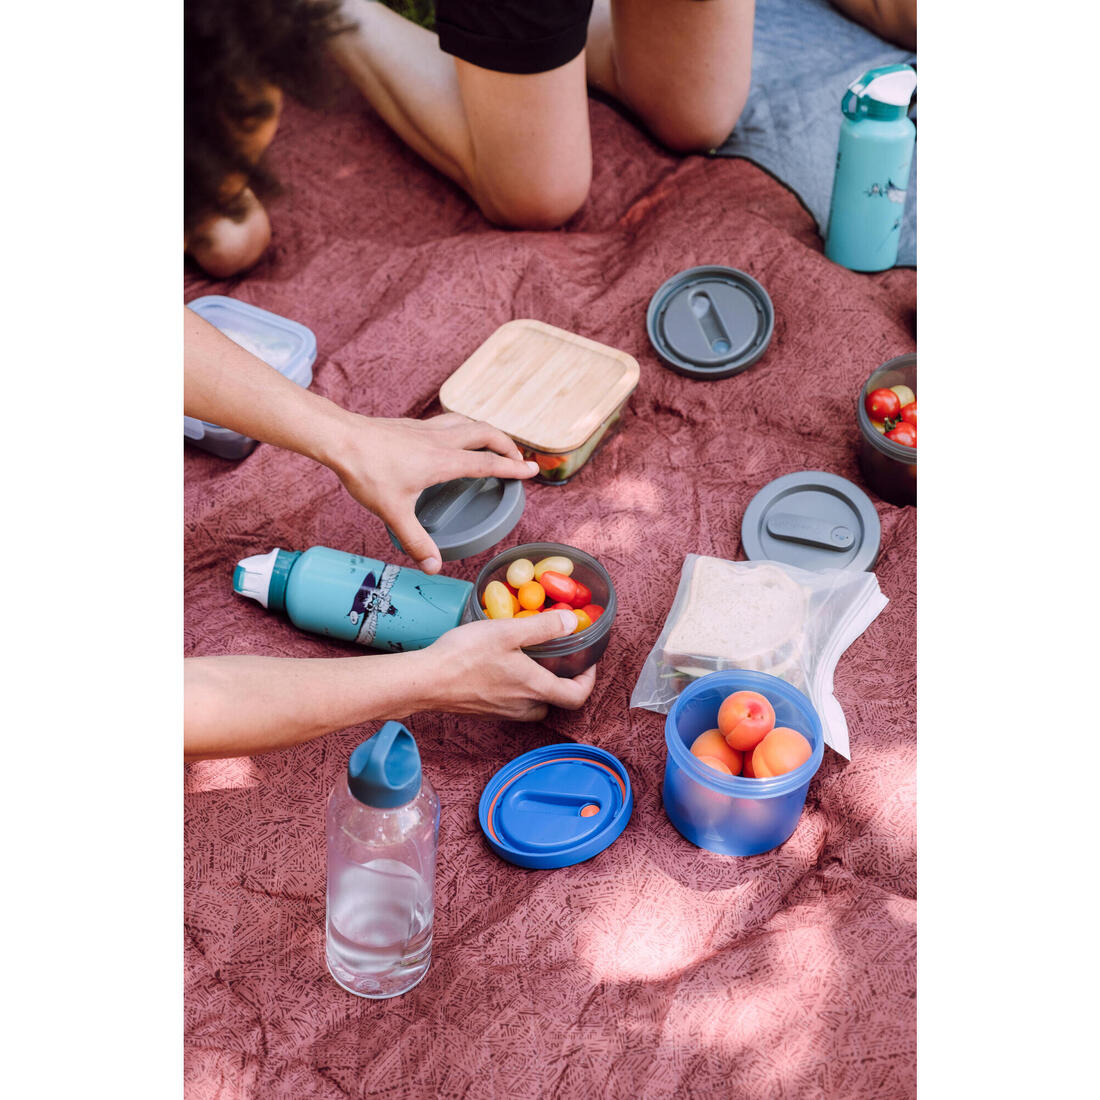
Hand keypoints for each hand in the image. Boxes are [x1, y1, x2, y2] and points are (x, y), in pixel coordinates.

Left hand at [328, 413, 538, 572]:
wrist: (341, 438)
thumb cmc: (367, 471)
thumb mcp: (393, 512)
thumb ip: (415, 540)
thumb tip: (433, 567)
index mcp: (444, 461)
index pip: (489, 463)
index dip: (514, 467)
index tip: (532, 470)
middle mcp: (441, 440)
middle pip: (487, 433)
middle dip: (507, 444)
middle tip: (517, 459)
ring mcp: (427, 429)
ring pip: (469, 422)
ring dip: (487, 432)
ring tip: (493, 445)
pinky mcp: (413, 425)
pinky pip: (449, 422)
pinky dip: (464, 428)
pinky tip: (454, 439)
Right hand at [410, 610, 596, 720]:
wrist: (425, 681)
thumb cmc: (465, 655)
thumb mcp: (507, 631)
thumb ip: (543, 627)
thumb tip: (573, 623)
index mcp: (534, 688)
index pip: (577, 696)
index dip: (588, 680)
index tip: (586, 662)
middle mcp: (522, 706)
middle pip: (555, 703)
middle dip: (563, 684)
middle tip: (559, 661)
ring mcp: (501, 712)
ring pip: (532, 706)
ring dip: (538, 688)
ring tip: (531, 663)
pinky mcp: (484, 712)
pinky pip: (510, 705)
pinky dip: (516, 691)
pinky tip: (501, 670)